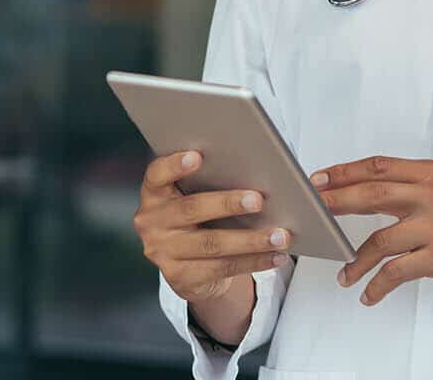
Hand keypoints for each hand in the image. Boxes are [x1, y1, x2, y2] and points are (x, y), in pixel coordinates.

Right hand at [133, 150, 291, 303]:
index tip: (198, 156)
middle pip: (192, 209)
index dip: (175, 165)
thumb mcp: (195, 197)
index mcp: (155, 193)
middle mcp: (152, 222)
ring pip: (212, 244)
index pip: (157, 174)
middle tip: (258, 200)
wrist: (188, 267)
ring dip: (251, 240)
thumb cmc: (200, 218)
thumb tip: (257, 172)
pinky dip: (254, 262)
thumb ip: (210, 182)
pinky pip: (222, 268)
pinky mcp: (180, 278)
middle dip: (228, 204)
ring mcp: (163, 252)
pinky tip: (276, 255)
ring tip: (280, 235)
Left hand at [312, 155, 432, 305]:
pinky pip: (396, 272)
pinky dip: (377, 285)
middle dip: (336, 202)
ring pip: (379, 240)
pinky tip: (369, 293)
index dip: (344, 172)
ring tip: (344, 274)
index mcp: (431, 175)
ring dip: (355, 261)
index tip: (319, 179)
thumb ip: (410, 188)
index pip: (379, 167)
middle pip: (372, 194)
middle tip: (314, 212)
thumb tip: (362, 191)